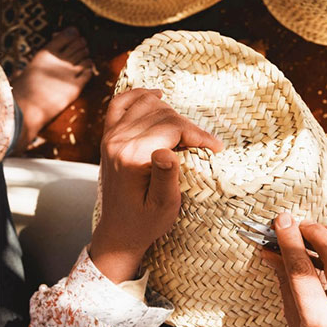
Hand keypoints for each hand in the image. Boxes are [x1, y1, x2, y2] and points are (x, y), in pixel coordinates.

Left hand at [89, 88, 222, 283]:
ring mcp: (111, 136)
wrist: (119, 230)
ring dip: (171, 113)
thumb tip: (167, 151)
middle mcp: (118, 140)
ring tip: (188, 133)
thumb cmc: (146, 222)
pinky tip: (156, 95)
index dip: (198, 134)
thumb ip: (166, 176)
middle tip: (206, 145)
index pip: (172, 128)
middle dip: (189, 126)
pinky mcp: (109, 137)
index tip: (217, 148)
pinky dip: (138, 96)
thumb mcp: (164, 206)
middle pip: (161, 114)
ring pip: (146, 106)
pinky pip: (120, 104)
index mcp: (133, 156)